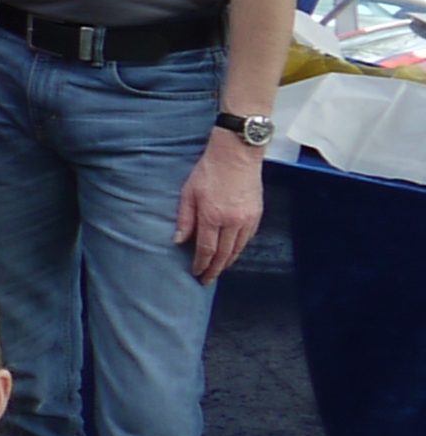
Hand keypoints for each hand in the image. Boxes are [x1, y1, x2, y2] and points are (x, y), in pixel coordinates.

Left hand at [178, 129, 263, 282]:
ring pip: (238, 248)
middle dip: (215, 269)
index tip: (196, 272)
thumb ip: (184, 219)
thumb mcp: (188, 193)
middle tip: (207, 280)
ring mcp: (248, 219)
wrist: (237, 155)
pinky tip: (232, 252)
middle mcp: (233, 221)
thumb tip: (178, 241)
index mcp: (212, 216)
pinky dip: (239, 249)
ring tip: (219, 269)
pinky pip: (248, 238)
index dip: (201, 263)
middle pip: (224, 254)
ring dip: (228, 262)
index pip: (207, 249)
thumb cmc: (208, 171)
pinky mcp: (257, 214)